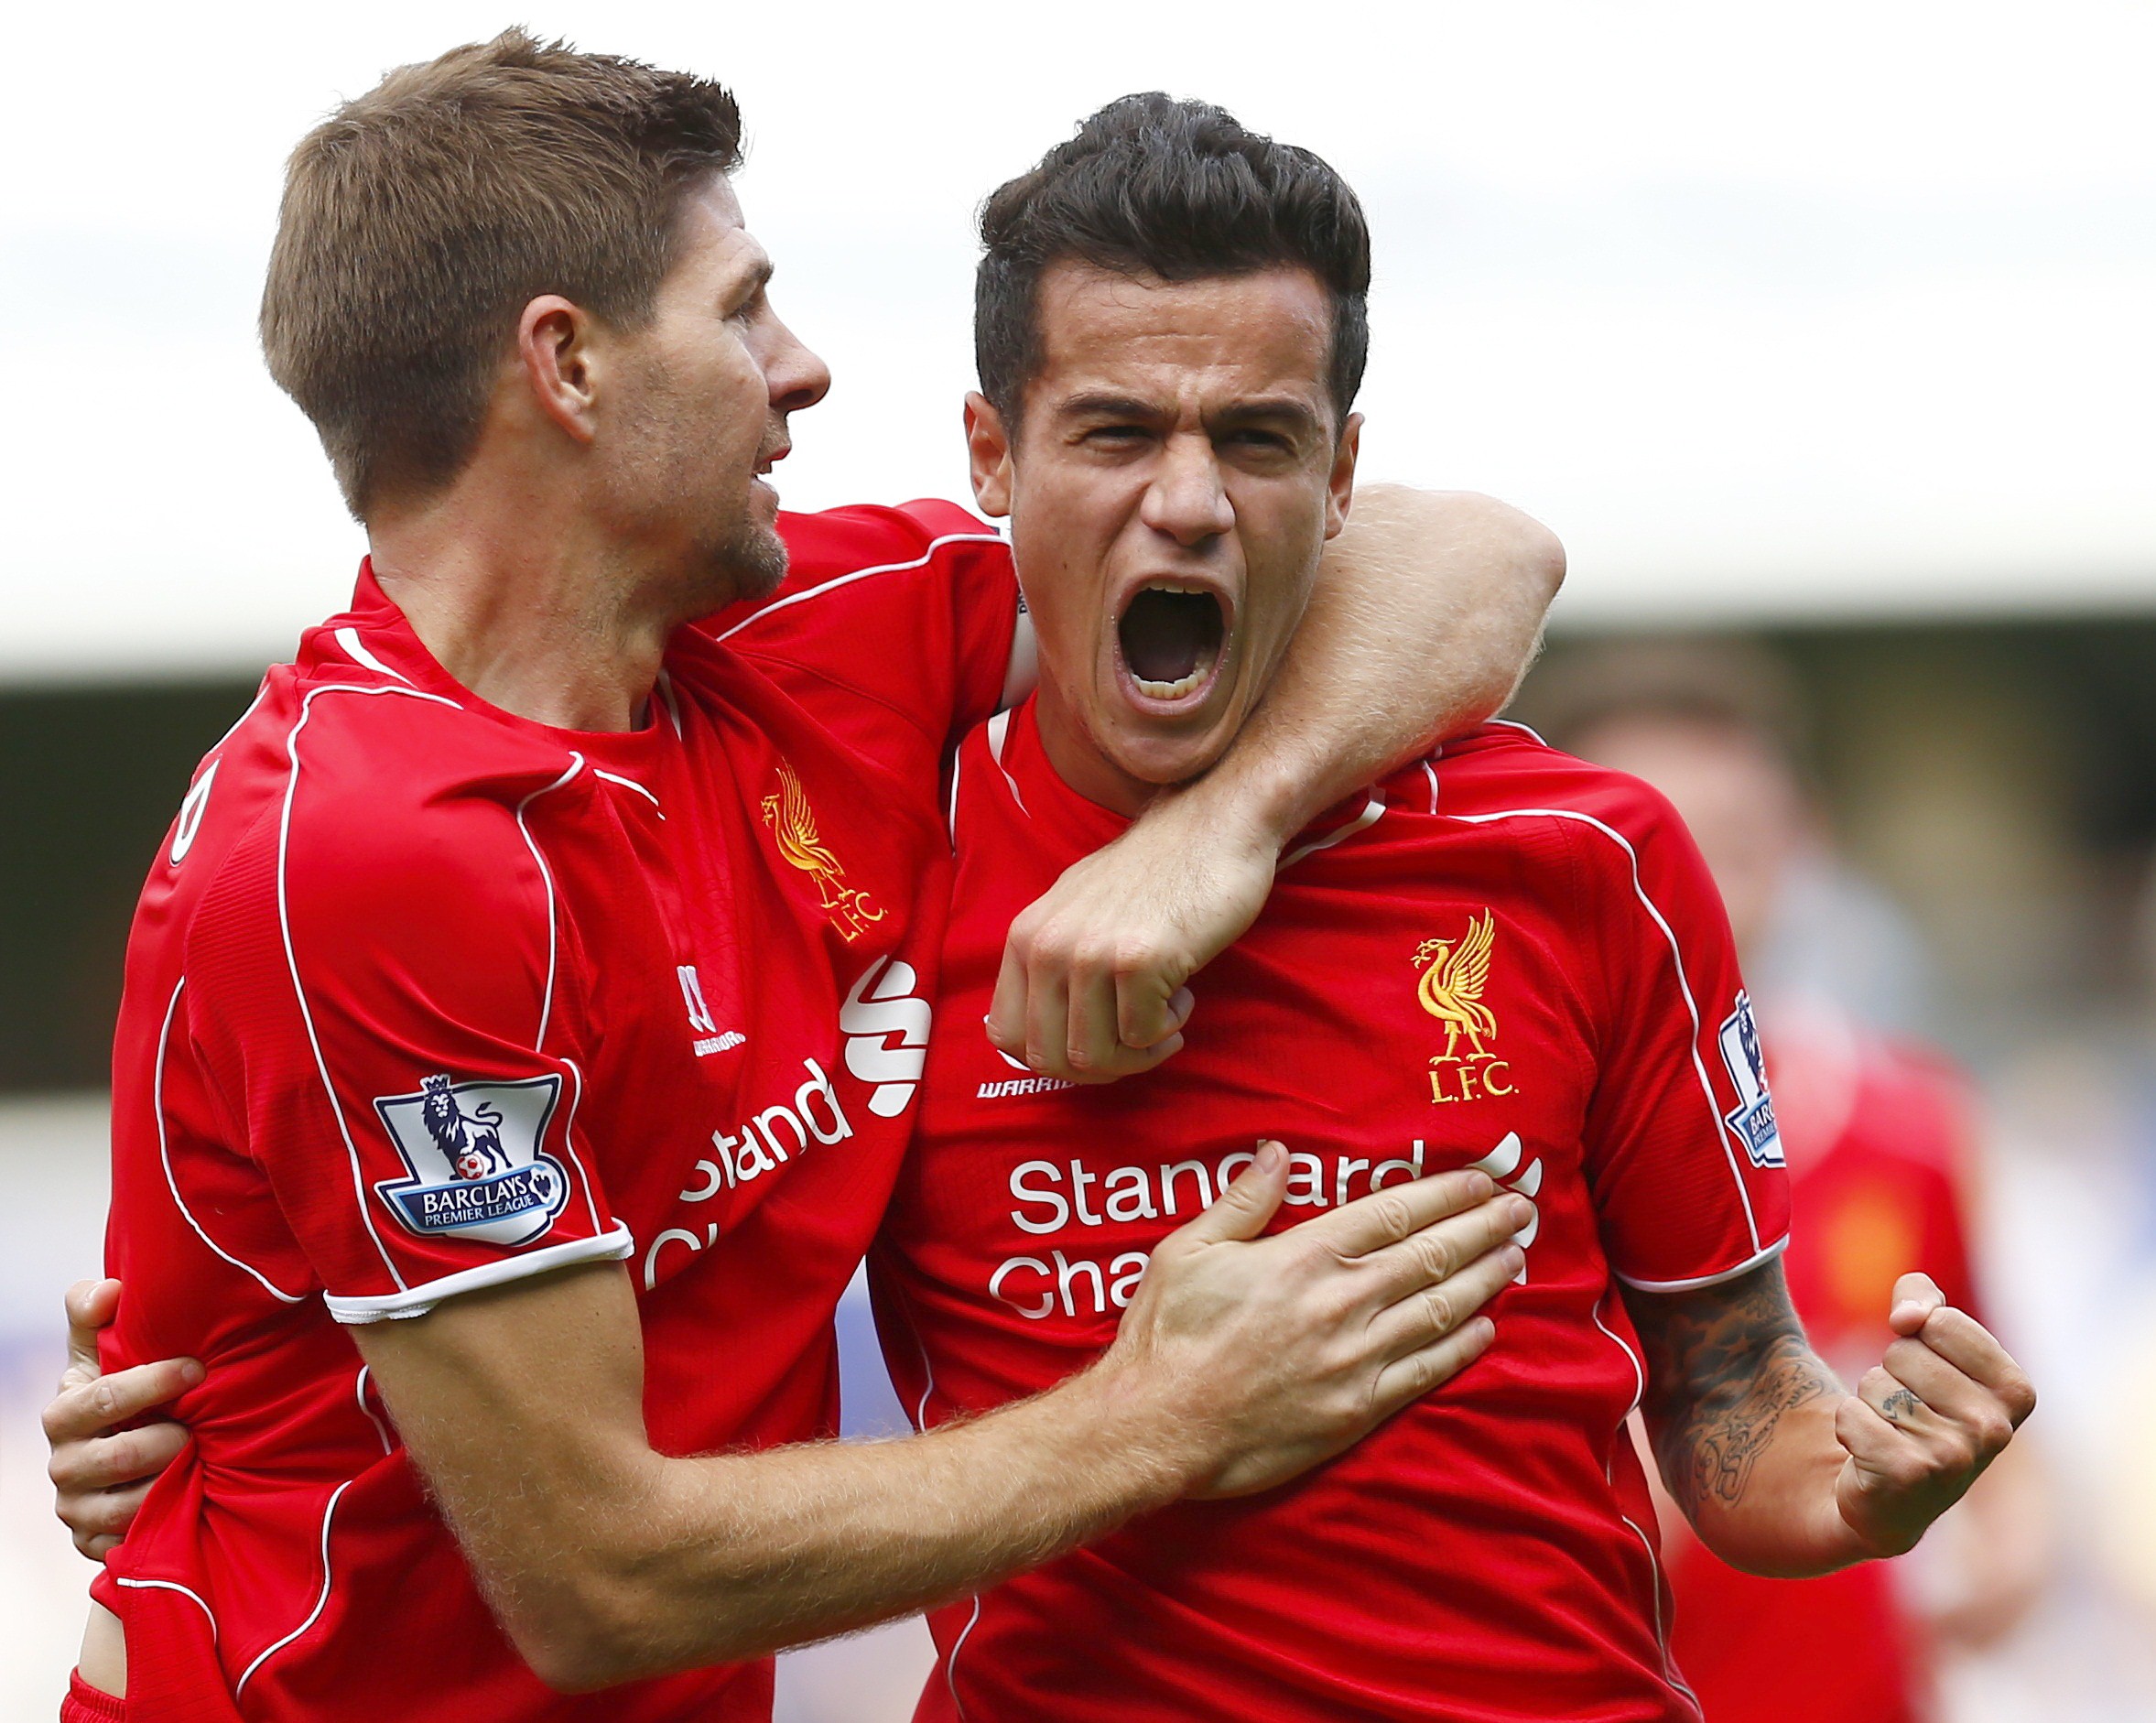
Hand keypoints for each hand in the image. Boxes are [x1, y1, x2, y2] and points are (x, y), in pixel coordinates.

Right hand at [44, 1278, 197, 1559]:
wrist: (125, 1450)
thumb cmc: (120, 1390)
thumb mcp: (102, 1349)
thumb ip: (93, 1312)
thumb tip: (109, 1289)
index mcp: (63, 1414)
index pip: (101, 1398)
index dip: (152, 1383)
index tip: (196, 1369)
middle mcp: (63, 1465)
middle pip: (119, 1457)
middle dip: (168, 1440)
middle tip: (201, 1428)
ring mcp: (76, 1509)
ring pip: (126, 1506)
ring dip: (170, 1484)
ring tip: (200, 1463)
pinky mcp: (93, 1545)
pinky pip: (126, 1543)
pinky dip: (160, 1525)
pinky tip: (187, 1504)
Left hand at [989, 787, 1276, 1082]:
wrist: (1213, 826)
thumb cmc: (1154, 874)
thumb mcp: (1076, 910)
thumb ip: (1048, 962)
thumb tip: (1020, 1035)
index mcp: (1026, 935)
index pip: (1006, 1035)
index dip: (1051, 1058)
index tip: (1093, 1045)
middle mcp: (1048, 945)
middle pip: (1047, 1058)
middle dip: (1098, 1066)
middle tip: (1136, 1043)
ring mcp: (1091, 953)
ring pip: (1094, 1057)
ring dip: (1136, 1052)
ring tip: (1162, 1014)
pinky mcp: (1139, 961)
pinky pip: (1143, 1037)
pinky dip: (1168, 1027)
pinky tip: (1182, 991)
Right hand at [1097, 1143, 1527, 1497]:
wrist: (1159, 1427)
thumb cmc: (1166, 1335)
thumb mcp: (1188, 1249)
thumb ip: (1243, 1201)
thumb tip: (1277, 1154)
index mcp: (1304, 1256)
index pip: (1394, 1213)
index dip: (1444, 1193)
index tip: (1480, 1179)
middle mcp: (1342, 1302)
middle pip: (1431, 1255)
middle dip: (1482, 1227)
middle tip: (1521, 1207)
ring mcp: (1356, 1359)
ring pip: (1439, 1310)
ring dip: (1485, 1280)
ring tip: (1517, 1257)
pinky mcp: (1357, 1409)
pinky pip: (1425, 1372)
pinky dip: (1462, 1347)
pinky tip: (1487, 1329)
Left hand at [1831, 1273, 2035, 1558]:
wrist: (1890, 1499)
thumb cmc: (1918, 1407)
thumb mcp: (1932, 1345)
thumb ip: (1923, 1299)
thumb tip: (1907, 1317)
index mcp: (2015, 1390)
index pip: (1940, 1320)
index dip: (1917, 1339)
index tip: (1930, 1377)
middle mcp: (1995, 1427)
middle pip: (1903, 1351)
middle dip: (1892, 1375)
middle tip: (1908, 1414)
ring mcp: (1954, 1455)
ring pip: (1873, 1382)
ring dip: (1871, 1402)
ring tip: (1893, 1434)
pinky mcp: (1908, 1475)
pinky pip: (1849, 1413)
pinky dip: (1847, 1427)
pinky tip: (1870, 1456)